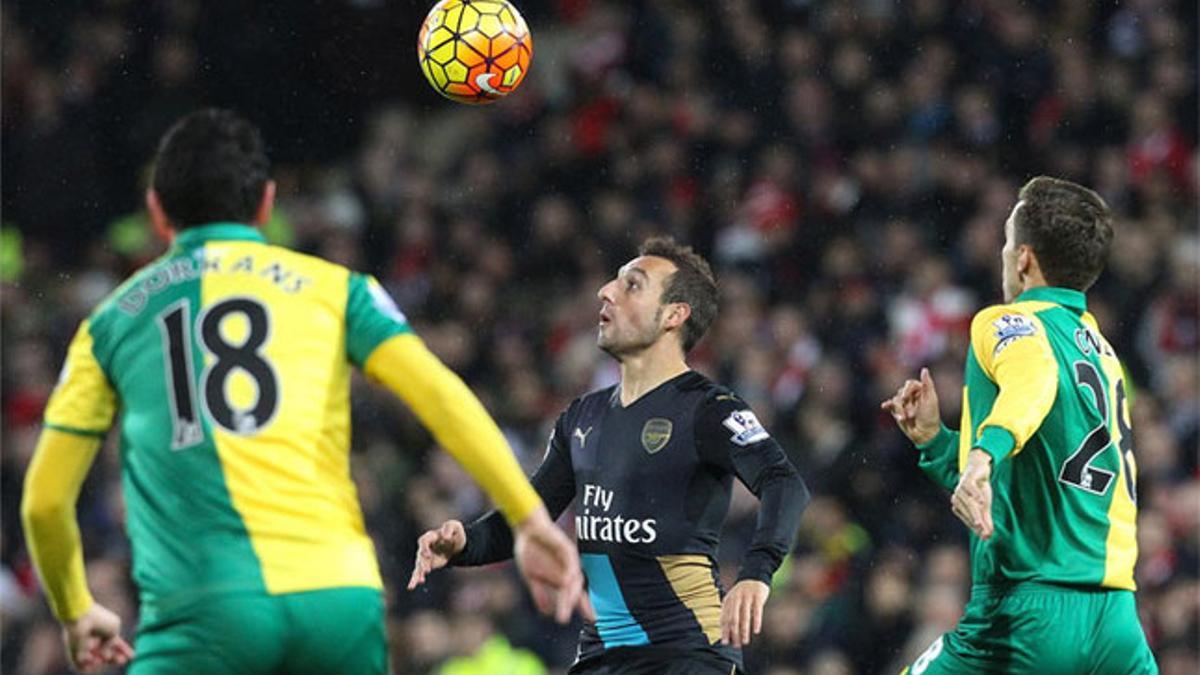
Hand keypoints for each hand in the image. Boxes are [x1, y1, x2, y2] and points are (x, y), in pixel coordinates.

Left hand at [62, 602, 133, 672]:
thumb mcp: (114, 629)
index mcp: (106, 632)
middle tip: (121, 660)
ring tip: (103, 658)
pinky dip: (89, 666)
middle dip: (115, 659)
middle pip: (106, 655)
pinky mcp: (75, 654)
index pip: (116, 644)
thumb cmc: (100, 620)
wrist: (82, 618)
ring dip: (101, 663)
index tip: (132, 656)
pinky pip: (81, 666)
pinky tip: (93, 659)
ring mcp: (85, 648)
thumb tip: (105, 656)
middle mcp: (96, 641)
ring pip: (95, 662)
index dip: (124, 650)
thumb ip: (113, 644)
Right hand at [407, 519, 466, 589]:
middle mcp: (425, 547)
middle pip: (420, 555)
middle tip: (427, 570)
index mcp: (431, 537)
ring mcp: (425, 556)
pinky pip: (419, 572)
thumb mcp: (455, 527)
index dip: (424, 547)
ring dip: (419, 573)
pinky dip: (415, 579)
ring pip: (418, 565)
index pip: (424, 541)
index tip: (427, 555)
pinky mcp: (427, 565)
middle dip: (423, 563)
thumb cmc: (455, 534)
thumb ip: (449, 528)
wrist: (456, 544)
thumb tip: (445, 536)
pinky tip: (411, 586)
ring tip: (419, 581)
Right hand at [512, 507, 592, 623]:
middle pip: (577, 589)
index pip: (577, 594)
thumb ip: (540, 594)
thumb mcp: (531, 577)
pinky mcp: (565, 547)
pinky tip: (567, 581)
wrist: (527, 529)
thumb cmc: (530, 551)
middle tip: (587, 618)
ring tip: (568, 606)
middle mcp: (569, 569)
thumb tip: (546, 613)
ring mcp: (568, 558)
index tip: (593, 619)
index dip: (585, 606)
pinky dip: (570, 571)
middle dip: (582, 604)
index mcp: (562, 577)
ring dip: (572, 592)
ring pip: (574, 578)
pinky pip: (570, 561)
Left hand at [720, 579, 769, 647]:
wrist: (754, 576)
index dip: (724, 631)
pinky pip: (757, 611)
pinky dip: (756, 622)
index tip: (726, 643)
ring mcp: (747, 597)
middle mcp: (735, 599)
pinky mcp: (757, 596)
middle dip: (733, 634)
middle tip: (736, 645)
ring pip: (744, 617)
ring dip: (744, 631)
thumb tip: (726, 632)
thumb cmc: (743, 594)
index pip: (724, 618)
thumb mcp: (733, 600)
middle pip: (733, 619)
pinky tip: (756, 631)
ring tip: (745, 642)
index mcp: (728, 600)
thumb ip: (729, 613)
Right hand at [881, 367, 941, 445]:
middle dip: (904, 402)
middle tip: (911, 414)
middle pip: (901, 391)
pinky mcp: (898, 411)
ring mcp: (904, 403)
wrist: (925, 434)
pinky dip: (888, 405)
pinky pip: (890, 405)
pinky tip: (885, 406)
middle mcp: (912, 396)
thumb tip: (924, 369)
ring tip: (905, 418)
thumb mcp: (931, 400)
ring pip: (895, 400)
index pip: (909, 384)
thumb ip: (927, 384)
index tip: (905, 398)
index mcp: (921, 391)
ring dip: (900, 410)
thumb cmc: (930, 417)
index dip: (906, 390)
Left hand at [952, 450, 994, 539]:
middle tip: (985, 533)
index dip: (976, 528)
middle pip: (968, 512)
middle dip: (976, 523)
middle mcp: (957, 497)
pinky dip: (976, 494)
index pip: (967, 519)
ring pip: (969, 502)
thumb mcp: (984, 504)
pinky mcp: (967, 479)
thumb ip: (985, 519)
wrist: (979, 467)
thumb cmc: (979, 488)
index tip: (986, 536)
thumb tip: (988, 536)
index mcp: (959, 505)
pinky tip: (982, 501)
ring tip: (982, 522)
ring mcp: (961, 488)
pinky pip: (969, 487)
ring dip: (976, 512)